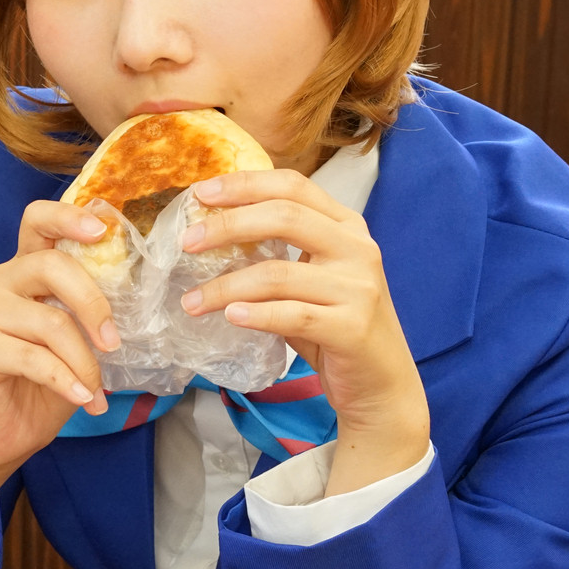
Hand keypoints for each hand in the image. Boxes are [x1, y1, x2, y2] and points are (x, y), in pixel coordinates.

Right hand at [0, 199, 121, 480]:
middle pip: (50, 265)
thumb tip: (140, 292)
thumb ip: (93, 310)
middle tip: (113, 342)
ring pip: (49, 321)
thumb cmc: (46, 382)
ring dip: (84, 361)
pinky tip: (83, 399)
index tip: (101, 230)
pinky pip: (34, 358)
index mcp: (26, 268)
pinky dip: (66, 380)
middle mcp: (1, 281)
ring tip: (96, 391)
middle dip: (93, 302)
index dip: (68, 216)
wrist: (2, 434)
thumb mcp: (78, 341)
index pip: (38, 221)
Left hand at [181, 168, 429, 492]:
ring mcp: (359, 288)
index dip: (244, 184)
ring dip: (225, 286)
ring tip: (192, 301)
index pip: (292, 186)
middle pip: (284, 218)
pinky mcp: (353, 328)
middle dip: (227, 226)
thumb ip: (278, 251)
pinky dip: (256, 314)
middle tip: (186, 242)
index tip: (201, 193)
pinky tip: (230, 316)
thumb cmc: (335, 325)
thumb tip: (209, 233)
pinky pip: (292, 315)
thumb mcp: (313, 276)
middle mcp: (357, 248)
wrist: (382, 384)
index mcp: (346, 225)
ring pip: (278, 274)